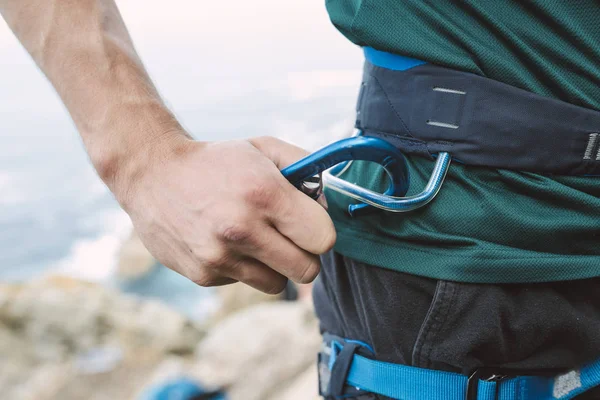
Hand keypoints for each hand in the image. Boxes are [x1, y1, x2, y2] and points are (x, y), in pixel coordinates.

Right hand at [114, 134, 335, 293]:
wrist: (152, 173)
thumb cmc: (216, 161)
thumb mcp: (263, 148)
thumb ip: (306, 169)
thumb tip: (327, 206)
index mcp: (264, 193)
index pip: (324, 239)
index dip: (320, 231)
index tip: (307, 223)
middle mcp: (242, 229)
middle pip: (308, 270)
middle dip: (305, 255)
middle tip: (288, 237)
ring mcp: (220, 257)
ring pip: (278, 284)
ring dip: (274, 265)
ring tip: (254, 238)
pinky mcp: (204, 274)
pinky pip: (244, 282)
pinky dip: (242, 267)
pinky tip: (223, 241)